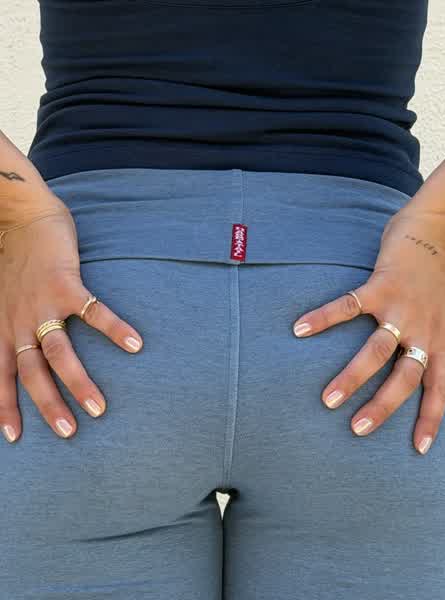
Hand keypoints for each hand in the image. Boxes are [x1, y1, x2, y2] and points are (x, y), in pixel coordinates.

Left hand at [0, 196, 143, 442]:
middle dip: (48, 405)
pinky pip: (93, 312)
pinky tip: (136, 344)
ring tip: (99, 407)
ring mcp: (42, 303)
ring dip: (79, 381)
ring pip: (59, 352)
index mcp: (2, 326)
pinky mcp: (66, 283)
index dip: (4, 407)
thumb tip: (22, 349)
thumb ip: (8, 323)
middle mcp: (18, 321)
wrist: (17, 216)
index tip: (13, 439)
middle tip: (68, 432)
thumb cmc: (12, 259)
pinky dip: (115, 329)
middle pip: (32, 372)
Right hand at [291, 207, 444, 454]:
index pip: (441, 388)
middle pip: (404, 378)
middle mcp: (425, 329)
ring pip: (375, 351)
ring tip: (327, 399)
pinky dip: (324, 318)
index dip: (431, 419)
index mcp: (444, 338)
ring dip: (352, 377)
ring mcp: (403, 308)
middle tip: (357, 430)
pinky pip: (349, 306)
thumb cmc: (443, 270)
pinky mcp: (381, 285)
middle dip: (382, 407)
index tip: (418, 450)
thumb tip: (420, 356)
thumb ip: (437, 335)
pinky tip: (300, 328)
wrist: (443, 225)